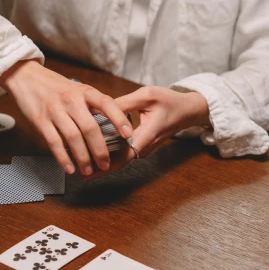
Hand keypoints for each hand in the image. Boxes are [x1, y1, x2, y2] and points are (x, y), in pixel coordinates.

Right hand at [0, 60, 131, 174]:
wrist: (27, 77)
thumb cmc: (57, 87)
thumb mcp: (78, 90)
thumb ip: (92, 106)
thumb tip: (112, 128)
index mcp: (84, 91)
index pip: (106, 103)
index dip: (118, 119)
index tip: (128, 134)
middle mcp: (71, 100)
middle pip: (90, 128)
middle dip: (100, 150)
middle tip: (106, 164)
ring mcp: (55, 110)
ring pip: (73, 138)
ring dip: (83, 157)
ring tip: (89, 170)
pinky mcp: (40, 120)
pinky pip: (54, 142)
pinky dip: (63, 158)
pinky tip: (70, 168)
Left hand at [89, 87, 208, 176]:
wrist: (188, 110)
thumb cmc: (169, 101)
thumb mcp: (146, 96)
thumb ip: (123, 103)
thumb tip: (99, 108)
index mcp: (147, 135)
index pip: (124, 155)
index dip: (106, 164)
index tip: (90, 168)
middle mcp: (145, 146)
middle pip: (120, 162)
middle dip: (101, 168)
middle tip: (80, 173)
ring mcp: (144, 148)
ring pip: (122, 159)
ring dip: (105, 163)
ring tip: (84, 165)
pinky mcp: (142, 145)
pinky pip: (125, 153)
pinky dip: (111, 156)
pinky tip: (96, 153)